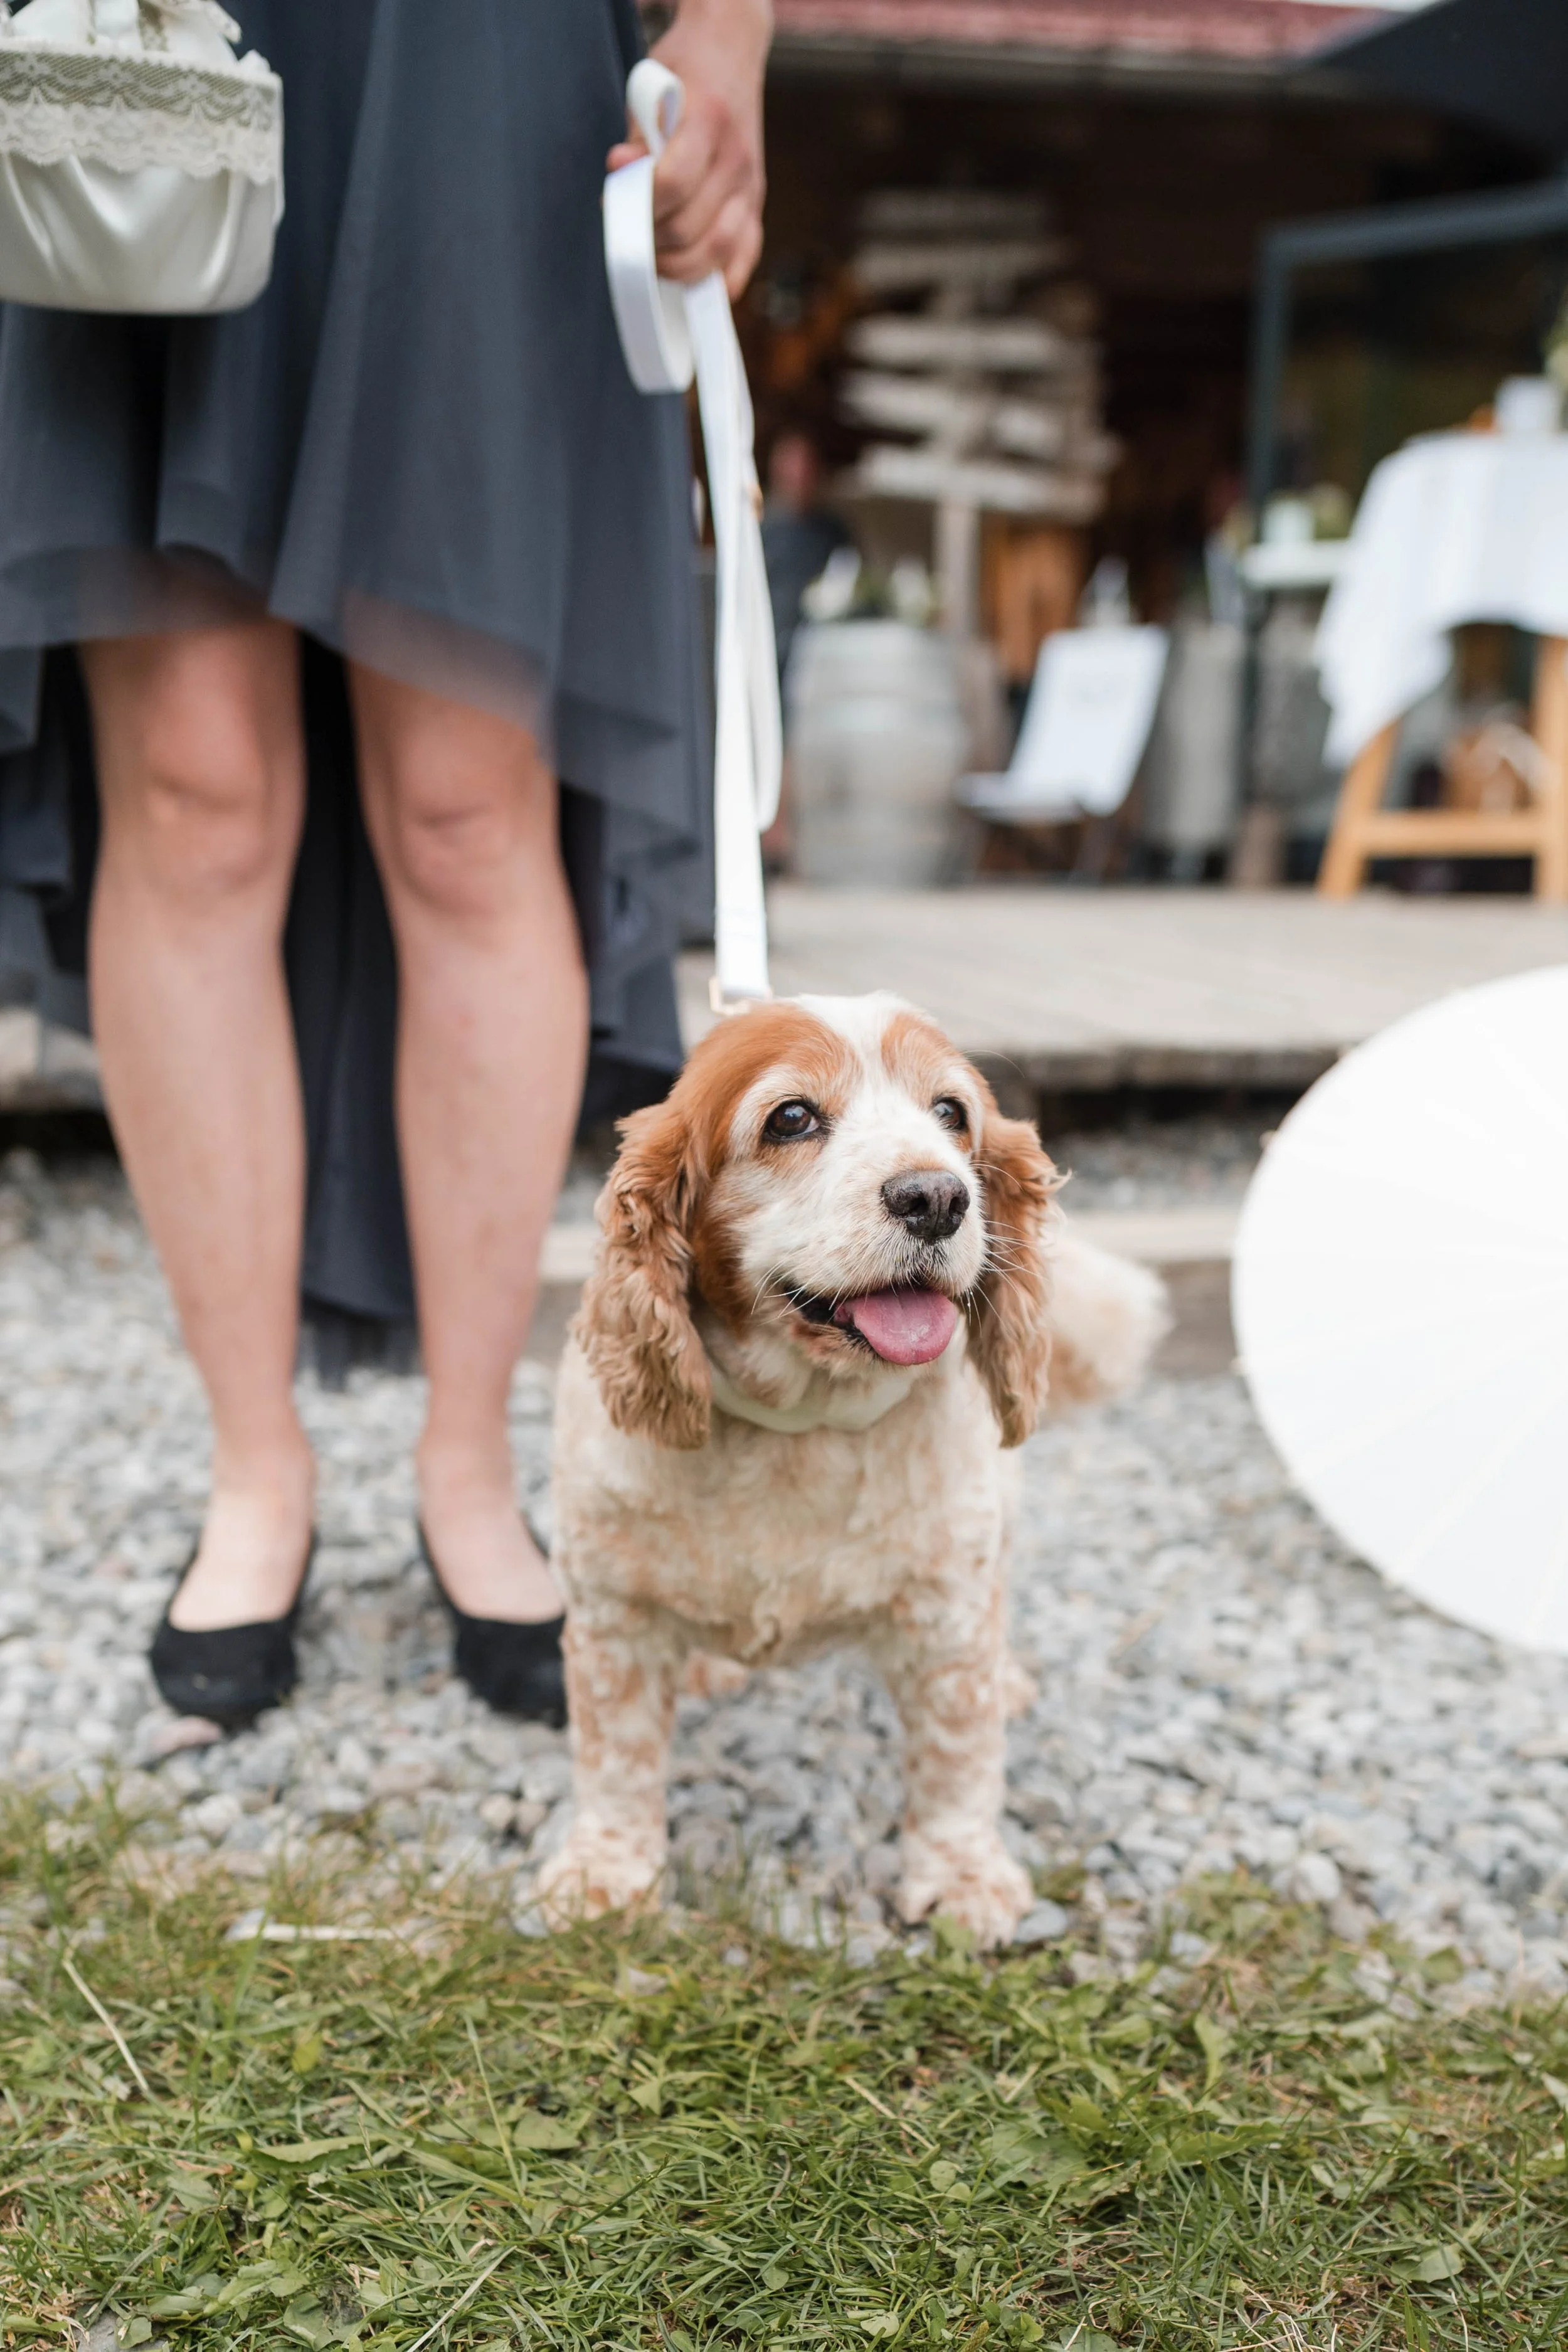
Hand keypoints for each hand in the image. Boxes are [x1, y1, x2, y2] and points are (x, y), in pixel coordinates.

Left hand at [606, 0, 770, 299]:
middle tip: (632, 236)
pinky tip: (697, 280)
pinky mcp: (756, 203)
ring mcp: (750, 185)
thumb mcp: (648, 91)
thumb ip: (636, 141)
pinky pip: (744, 256)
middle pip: (690, 228)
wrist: (729, 51)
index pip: (673, 184)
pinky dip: (721, 278)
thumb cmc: (682, 73)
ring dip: (679, 266)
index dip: (641, 205)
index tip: (618, 204)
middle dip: (652, 241)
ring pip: (717, 251)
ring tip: (655, 258)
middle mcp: (736, 158)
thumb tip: (620, 174)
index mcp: (708, 120)